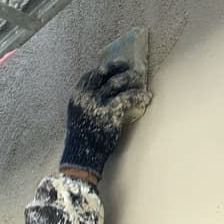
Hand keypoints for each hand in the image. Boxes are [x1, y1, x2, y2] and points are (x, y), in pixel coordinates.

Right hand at [59, 60, 151, 182]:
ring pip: (116, 83)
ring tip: (141, 80)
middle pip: (103, 75)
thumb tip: (103, 95)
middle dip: (118, 68)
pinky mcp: (109, 114)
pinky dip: (138, 96)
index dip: (104, 69)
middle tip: (131, 68)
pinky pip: (127, 98)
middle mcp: (85, 97)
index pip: (90, 76)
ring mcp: (96, 104)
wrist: (82, 157)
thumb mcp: (80, 117)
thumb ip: (88, 104)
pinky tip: (146, 97)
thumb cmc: (83, 140)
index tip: (115, 66)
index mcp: (76, 97)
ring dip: (131, 80)